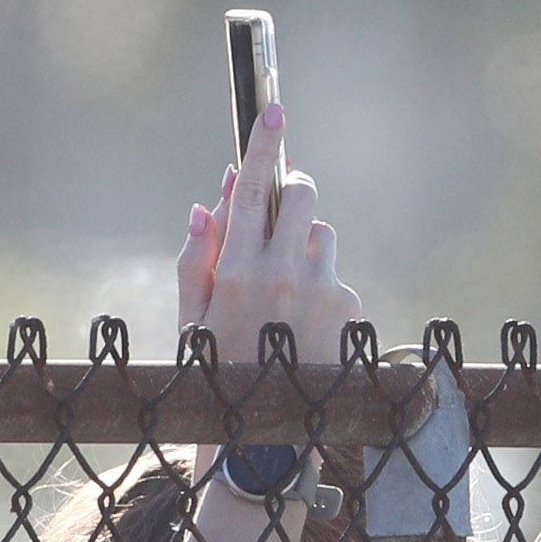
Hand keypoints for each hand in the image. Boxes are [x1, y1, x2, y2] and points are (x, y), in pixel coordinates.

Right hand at [180, 104, 364, 355]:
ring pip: (323, 234)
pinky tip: (304, 327)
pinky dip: (322, 289)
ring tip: (285, 298)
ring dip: (306, 249)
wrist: (265, 435)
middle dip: (293, 194)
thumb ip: (196, 255)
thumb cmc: (216, 371)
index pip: (253, 189)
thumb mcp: (191, 316)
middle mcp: (282, 274)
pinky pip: (337, 275)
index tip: (274, 106)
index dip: (263, 145)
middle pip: (303, 195)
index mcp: (235, 271)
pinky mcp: (350, 308)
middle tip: (279, 215)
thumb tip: (212, 200)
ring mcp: (322, 290)